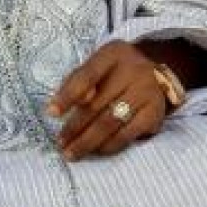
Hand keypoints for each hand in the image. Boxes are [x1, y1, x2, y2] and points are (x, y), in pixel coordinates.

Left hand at [48, 40, 167, 161]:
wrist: (154, 77)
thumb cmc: (116, 73)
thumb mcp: (98, 66)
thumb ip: (77, 82)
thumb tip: (59, 107)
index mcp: (114, 54)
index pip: (87, 75)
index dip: (68, 95)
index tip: (51, 114)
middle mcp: (134, 70)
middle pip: (97, 104)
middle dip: (74, 127)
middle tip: (61, 143)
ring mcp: (146, 92)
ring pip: (110, 123)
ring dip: (87, 142)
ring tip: (72, 152)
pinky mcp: (154, 113)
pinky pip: (126, 135)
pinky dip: (108, 146)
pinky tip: (96, 150)